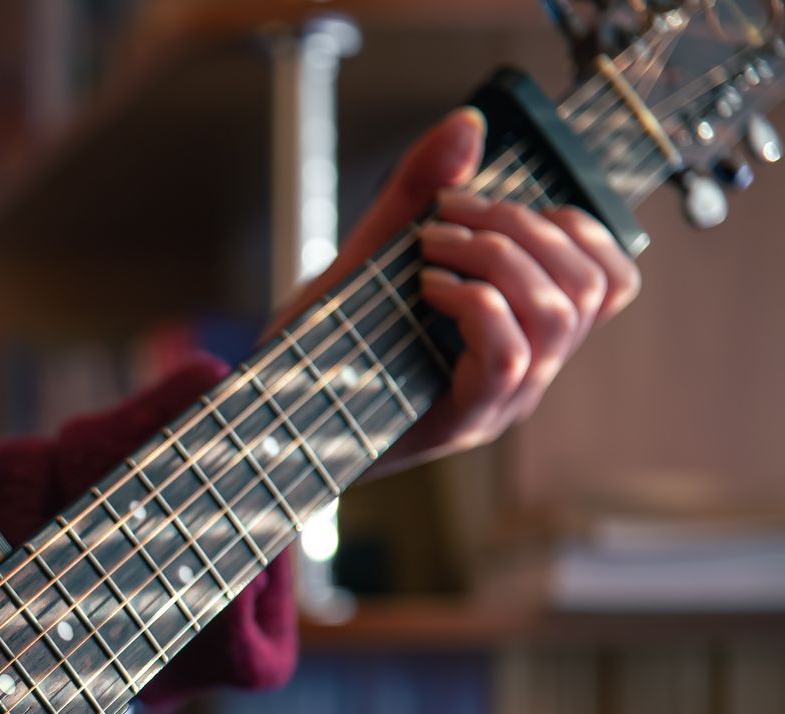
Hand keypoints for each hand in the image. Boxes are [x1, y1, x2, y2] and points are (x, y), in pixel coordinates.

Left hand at [271, 108, 640, 475]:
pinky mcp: (463, 421)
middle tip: (447, 214)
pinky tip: (427, 287)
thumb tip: (467, 123)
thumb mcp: (375, 253)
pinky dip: (474, 302)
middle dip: (521, 227)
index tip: (489, 202)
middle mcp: (528, 373)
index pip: (610, 280)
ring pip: (558, 315)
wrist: (272, 409)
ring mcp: (500, 401)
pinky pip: (508, 354)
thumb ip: (418, 193)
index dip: (572, 225)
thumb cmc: (329, 340)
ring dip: (497, 257)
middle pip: (588, 287)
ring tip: (432, 247)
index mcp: (527, 333)